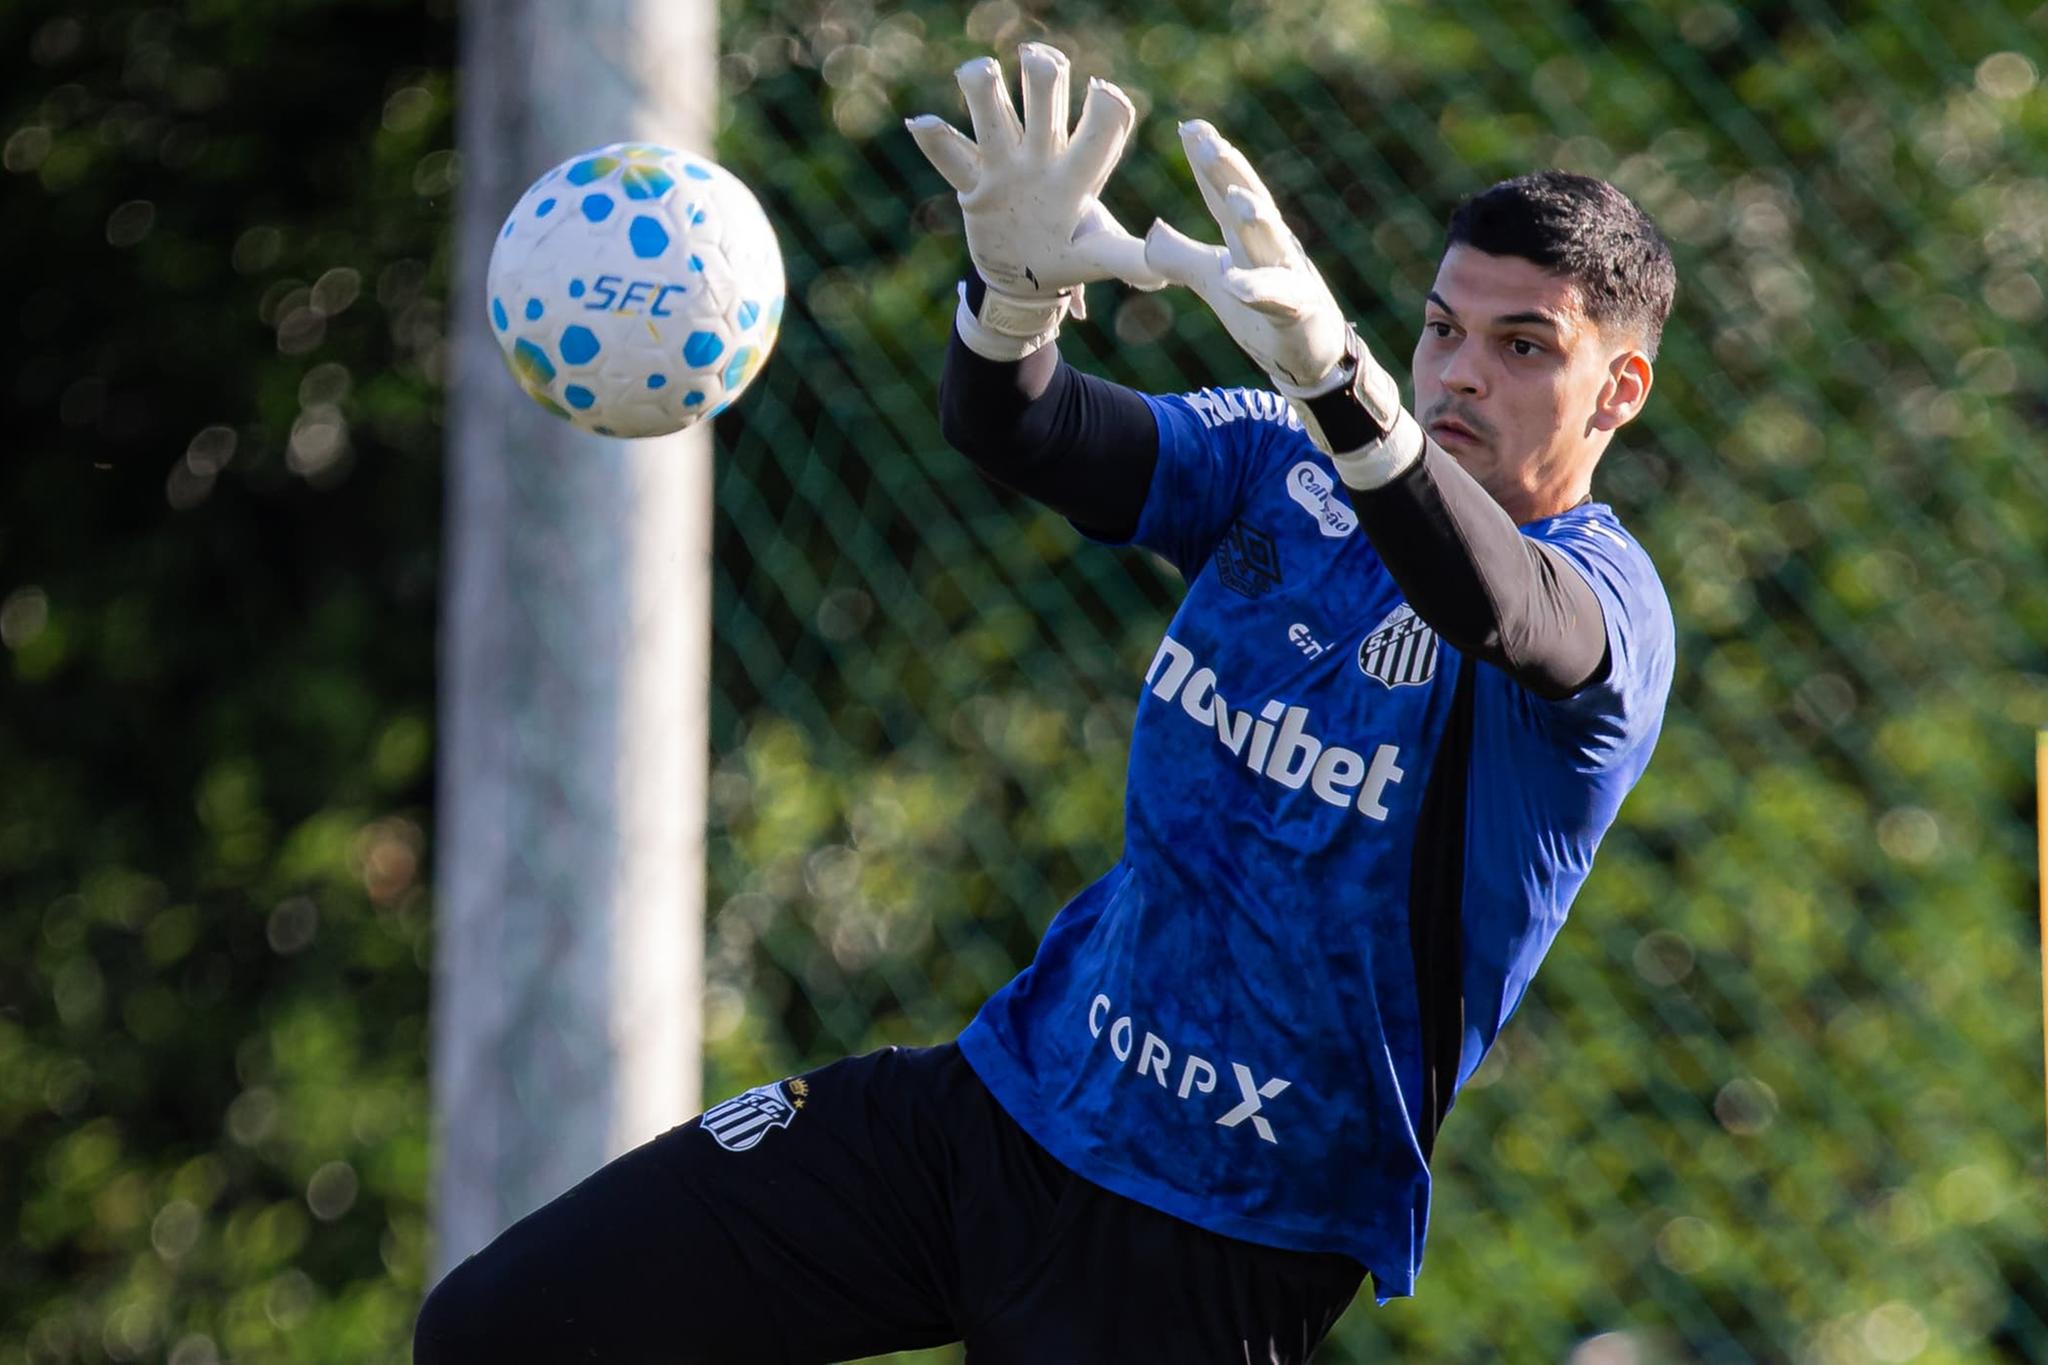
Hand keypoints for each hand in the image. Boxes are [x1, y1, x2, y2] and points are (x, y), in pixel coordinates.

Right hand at [907, 43, 1164, 358]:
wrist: (1026, 279)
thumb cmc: (1069, 256)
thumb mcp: (1098, 257)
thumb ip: (1128, 259)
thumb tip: (1162, 273)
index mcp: (1080, 172)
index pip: (1101, 129)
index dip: (1105, 109)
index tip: (1103, 94)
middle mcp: (1043, 156)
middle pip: (1045, 102)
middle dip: (1044, 78)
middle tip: (1038, 62)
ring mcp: (1006, 166)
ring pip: (995, 118)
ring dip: (985, 91)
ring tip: (978, 72)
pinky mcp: (974, 184)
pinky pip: (952, 159)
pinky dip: (935, 140)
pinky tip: (919, 121)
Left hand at [1141, 120, 1349, 391]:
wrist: (1310, 358)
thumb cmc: (1265, 313)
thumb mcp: (1214, 280)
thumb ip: (1180, 256)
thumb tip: (1152, 229)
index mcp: (1249, 237)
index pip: (1224, 193)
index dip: (1207, 162)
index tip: (1189, 126)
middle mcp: (1271, 247)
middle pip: (1248, 202)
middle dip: (1228, 170)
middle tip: (1205, 138)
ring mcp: (1289, 276)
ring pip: (1271, 242)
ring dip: (1255, 218)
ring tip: (1234, 197)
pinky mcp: (1298, 312)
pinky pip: (1277, 300)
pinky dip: (1256, 290)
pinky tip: (1233, 283)